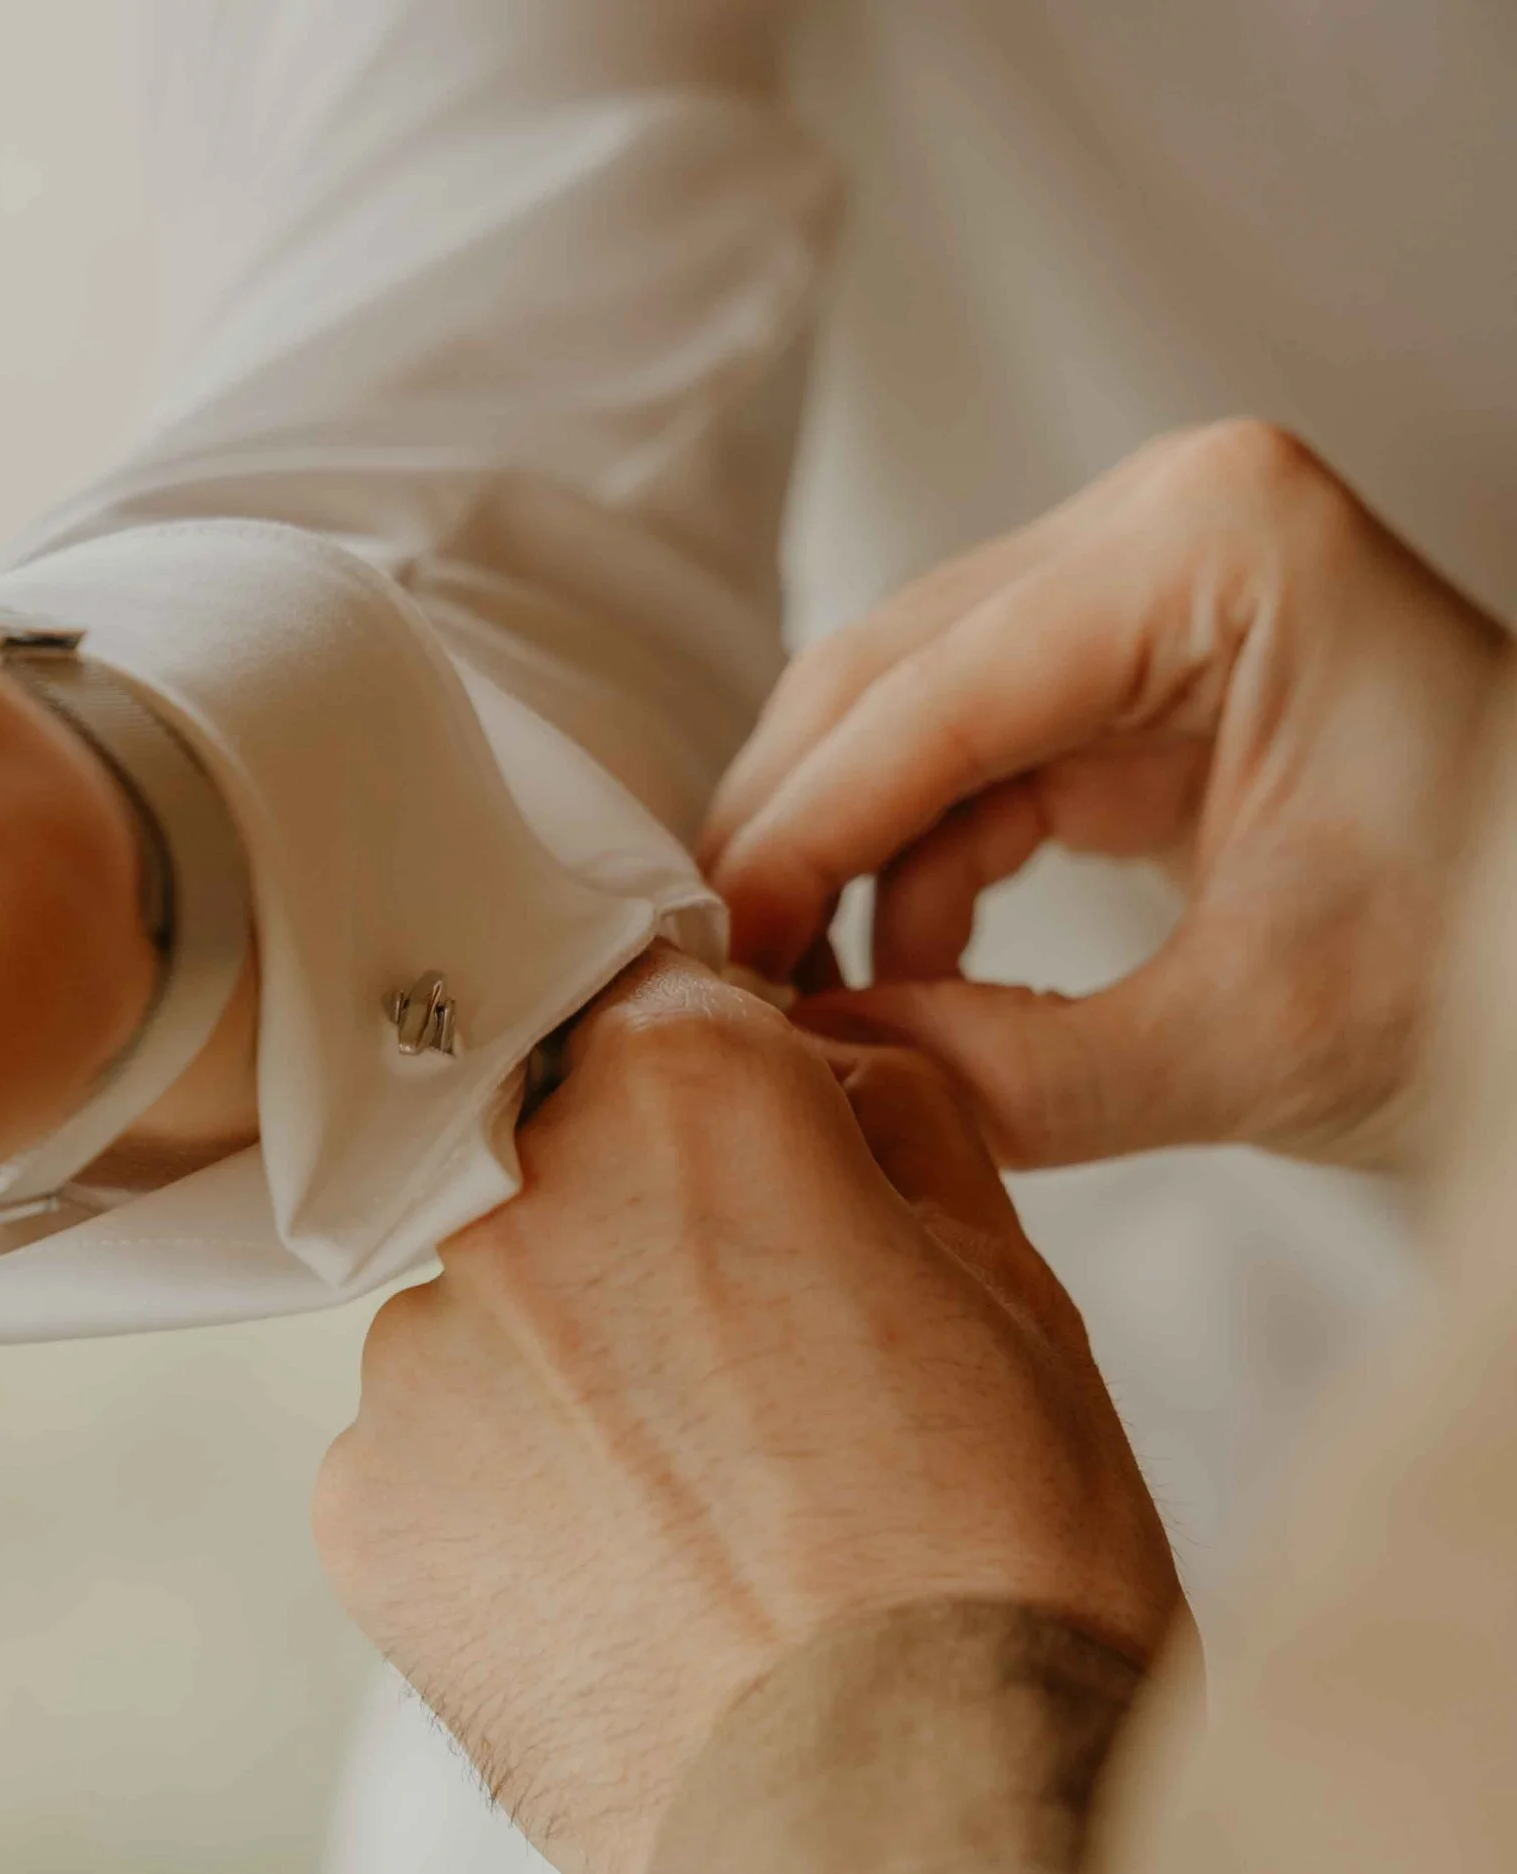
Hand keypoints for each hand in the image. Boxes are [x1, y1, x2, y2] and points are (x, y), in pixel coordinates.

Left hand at [313, 948, 1177, 1873]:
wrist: (911, 1822)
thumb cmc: (994, 1569)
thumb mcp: (1008, 1283)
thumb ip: (884, 1119)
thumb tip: (813, 1067)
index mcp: (686, 1101)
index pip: (663, 1011)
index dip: (725, 1094)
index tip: (749, 1170)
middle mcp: (521, 1201)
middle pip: (561, 1159)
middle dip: (641, 1229)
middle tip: (747, 1366)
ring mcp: (421, 1354)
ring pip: (489, 1309)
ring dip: (566, 1366)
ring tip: (690, 1499)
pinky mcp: (364, 1499)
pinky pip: (427, 1445)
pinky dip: (500, 1488)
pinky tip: (611, 1568)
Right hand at [699, 420, 1510, 1168]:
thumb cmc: (1506, 967)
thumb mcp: (1265, 1038)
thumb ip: (1023, 1066)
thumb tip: (819, 1064)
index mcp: (1222, 547)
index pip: (942, 691)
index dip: (807, 834)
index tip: (719, 957)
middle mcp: (1166, 524)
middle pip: (892, 673)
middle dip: (799, 833)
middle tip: (724, 975)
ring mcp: (1145, 584)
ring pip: (908, 713)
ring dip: (845, 857)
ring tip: (800, 994)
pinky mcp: (1134, 667)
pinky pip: (971, 761)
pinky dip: (918, 870)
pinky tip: (900, 976)